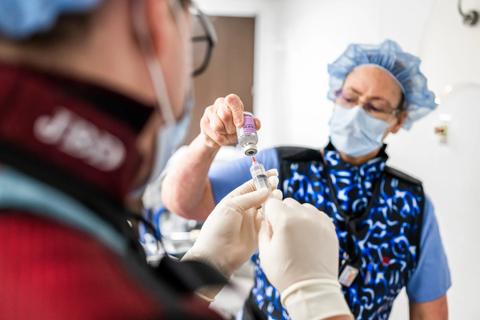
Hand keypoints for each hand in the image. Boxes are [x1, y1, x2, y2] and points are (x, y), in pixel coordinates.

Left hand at [183, 170, 277, 277]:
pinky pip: (269, 224)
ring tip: (277, 199)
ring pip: (267, 209)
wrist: (215, 256)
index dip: (262, 180)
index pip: (250, 187)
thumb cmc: (217, 230)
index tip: (274, 174)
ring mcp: (251, 223)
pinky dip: (274, 218)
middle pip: (260, 197)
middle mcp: (243, 211)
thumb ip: (250, 198)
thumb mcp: (231, 207)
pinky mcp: (258, 236)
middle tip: (277, 186)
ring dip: (273, 204)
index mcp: (234, 201)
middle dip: (270, 191)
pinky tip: (277, 214)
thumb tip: (266, 190)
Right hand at [199, 94, 260, 148]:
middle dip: (231, 128)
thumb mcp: (244, 126)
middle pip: (225, 115)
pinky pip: (214, 135)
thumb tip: (256, 124)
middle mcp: (219, 104)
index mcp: (231, 102)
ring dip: (225, 135)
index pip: (232, 100)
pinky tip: (220, 137)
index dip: (237, 113)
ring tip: (226, 134)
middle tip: (233, 131)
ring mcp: (209, 112)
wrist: (218, 137)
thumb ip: (252, 124)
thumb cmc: (233, 128)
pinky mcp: (203, 122)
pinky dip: (220, 140)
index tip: (240, 124)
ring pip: (218, 126)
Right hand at [259, 198, 351, 318]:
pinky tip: (308, 236)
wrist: (312, 289)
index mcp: (285, 220)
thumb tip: (267, 219)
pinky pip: (317, 215)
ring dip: (298, 216)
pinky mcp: (330, 228)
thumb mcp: (264, 252)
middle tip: (284, 233)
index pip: (272, 202)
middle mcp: (303, 216)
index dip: (269, 213)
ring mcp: (319, 221)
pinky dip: (311, 221)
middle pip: (288, 202)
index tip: (271, 224)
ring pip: (304, 207)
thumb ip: (263, 229)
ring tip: (297, 236)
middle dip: (283, 214)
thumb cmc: (285, 273)